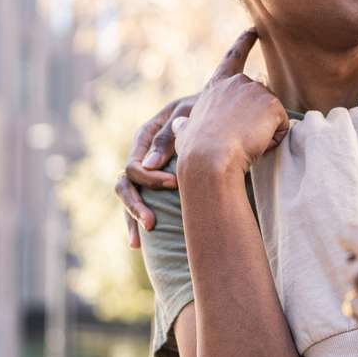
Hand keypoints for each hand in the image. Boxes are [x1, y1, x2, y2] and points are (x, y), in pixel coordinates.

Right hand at [118, 94, 198, 248]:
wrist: (230, 116)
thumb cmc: (212, 112)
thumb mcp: (193, 114)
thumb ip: (171, 135)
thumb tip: (148, 165)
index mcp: (148, 133)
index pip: (135, 161)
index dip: (150, 177)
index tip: (175, 185)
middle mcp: (143, 153)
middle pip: (126, 182)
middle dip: (136, 205)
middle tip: (152, 224)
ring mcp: (148, 170)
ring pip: (128, 195)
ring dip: (132, 216)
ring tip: (142, 238)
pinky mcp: (156, 185)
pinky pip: (139, 204)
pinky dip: (136, 223)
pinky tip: (137, 243)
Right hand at [176, 29, 290, 181]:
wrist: (209, 157)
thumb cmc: (195, 150)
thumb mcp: (184, 131)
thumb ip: (186, 124)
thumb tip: (178, 124)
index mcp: (216, 87)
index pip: (232, 59)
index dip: (244, 43)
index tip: (254, 30)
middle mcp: (237, 82)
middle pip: (261, 100)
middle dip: (258, 121)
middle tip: (239, 139)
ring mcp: (256, 91)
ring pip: (273, 116)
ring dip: (264, 133)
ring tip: (244, 143)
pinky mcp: (272, 105)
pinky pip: (282, 128)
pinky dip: (273, 140)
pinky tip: (256, 144)